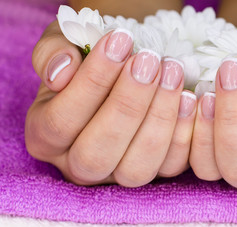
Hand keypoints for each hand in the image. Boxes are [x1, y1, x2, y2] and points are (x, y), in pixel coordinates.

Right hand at [26, 21, 196, 186]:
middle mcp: (78, 165)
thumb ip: (52, 52)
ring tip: (173, 73)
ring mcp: (117, 174)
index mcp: (46, 137)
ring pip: (136, 169)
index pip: (61, 121)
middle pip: (97, 153)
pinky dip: (184, 134)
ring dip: (160, 119)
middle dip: (128, 104)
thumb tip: (61, 71)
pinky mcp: (153, 174)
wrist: (120, 73)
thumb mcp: (64, 45)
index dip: (91, 82)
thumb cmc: (90, 60)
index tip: (120, 42)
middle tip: (149, 61)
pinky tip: (190, 98)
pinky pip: (170, 166)